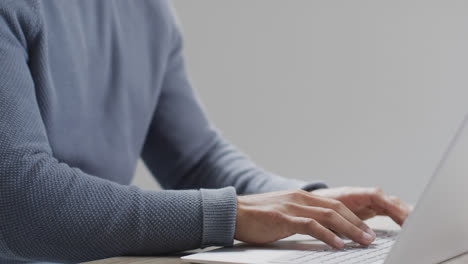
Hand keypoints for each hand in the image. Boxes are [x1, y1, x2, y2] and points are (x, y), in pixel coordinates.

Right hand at [235, 190, 375, 248]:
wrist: (233, 212)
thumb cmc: (257, 217)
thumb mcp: (283, 213)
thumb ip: (301, 218)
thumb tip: (320, 231)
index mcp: (301, 197)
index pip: (334, 205)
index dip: (353, 217)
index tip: (366, 229)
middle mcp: (300, 199)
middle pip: (337, 209)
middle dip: (357, 223)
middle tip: (372, 236)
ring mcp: (292, 207)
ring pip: (328, 216)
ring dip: (349, 229)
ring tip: (363, 241)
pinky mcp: (283, 218)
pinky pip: (310, 226)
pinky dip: (327, 235)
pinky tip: (338, 244)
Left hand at [311, 187, 409, 225]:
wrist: (317, 200)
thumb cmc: (323, 204)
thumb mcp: (330, 212)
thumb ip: (343, 221)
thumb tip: (356, 234)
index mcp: (355, 194)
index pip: (378, 197)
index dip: (392, 206)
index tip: (404, 217)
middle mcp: (366, 196)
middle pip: (390, 201)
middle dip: (404, 212)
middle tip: (415, 226)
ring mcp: (371, 202)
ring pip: (393, 205)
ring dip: (404, 215)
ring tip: (415, 227)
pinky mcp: (372, 208)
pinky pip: (390, 211)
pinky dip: (399, 217)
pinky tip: (407, 226)